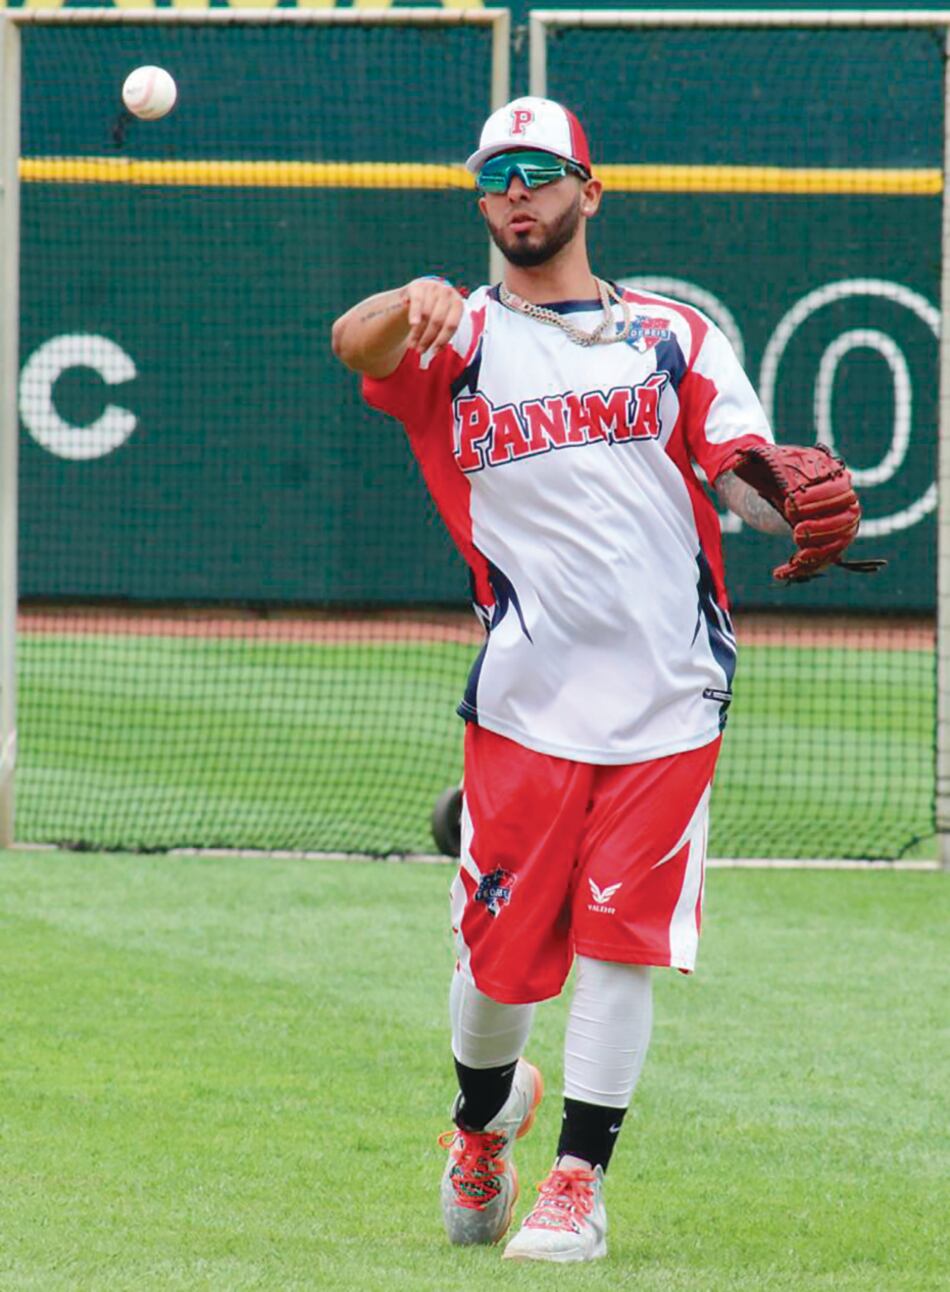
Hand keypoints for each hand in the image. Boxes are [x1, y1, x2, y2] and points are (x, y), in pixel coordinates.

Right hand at [403, 278, 464, 357]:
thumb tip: (437, 351)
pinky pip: (417, 303)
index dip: (442, 340)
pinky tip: (412, 324)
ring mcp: (433, 287)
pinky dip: (414, 314)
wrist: (416, 294)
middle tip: (420, 351)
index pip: (451, 325)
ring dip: (418, 333)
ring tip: (412, 345)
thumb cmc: (433, 312)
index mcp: (458, 303)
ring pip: (426, 315)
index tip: (434, 352)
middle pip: (438, 321)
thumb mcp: (442, 321)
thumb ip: (443, 333)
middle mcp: (447, 292)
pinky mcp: (418, 286)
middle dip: (428, 338)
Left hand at [729, 443, 884, 581]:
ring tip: (797, 557)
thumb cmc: (773, 471)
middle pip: (847, 519)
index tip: (790, 505)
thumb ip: (763, 460)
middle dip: (823, 528)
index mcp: (833, 475)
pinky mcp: (828, 543)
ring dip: (820, 552)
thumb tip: (745, 460)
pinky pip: (823, 560)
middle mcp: (843, 500)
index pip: (839, 489)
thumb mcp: (768, 461)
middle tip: (797, 532)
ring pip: (840, 542)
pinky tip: (780, 572)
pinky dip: (804, 569)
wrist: (772, 487)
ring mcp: (838, 523)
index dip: (818, 499)